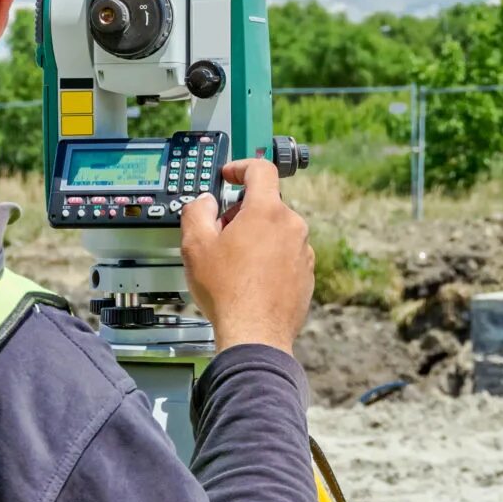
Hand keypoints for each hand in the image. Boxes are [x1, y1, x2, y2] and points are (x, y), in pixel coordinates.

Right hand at [181, 158, 313, 352]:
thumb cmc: (228, 292)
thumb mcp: (196, 245)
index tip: (230, 176)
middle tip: (220, 234)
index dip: (241, 167)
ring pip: (277, 231)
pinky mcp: (306, 274)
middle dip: (242, 213)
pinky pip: (286, 255)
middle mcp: (292, 227)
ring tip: (234, 263)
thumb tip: (205, 202)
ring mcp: (303, 251)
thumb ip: (197, 211)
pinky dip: (269, 259)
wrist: (255, 334)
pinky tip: (250, 280)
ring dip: (256, 237)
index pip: (261, 170)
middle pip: (266, 204)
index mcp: (267, 212)